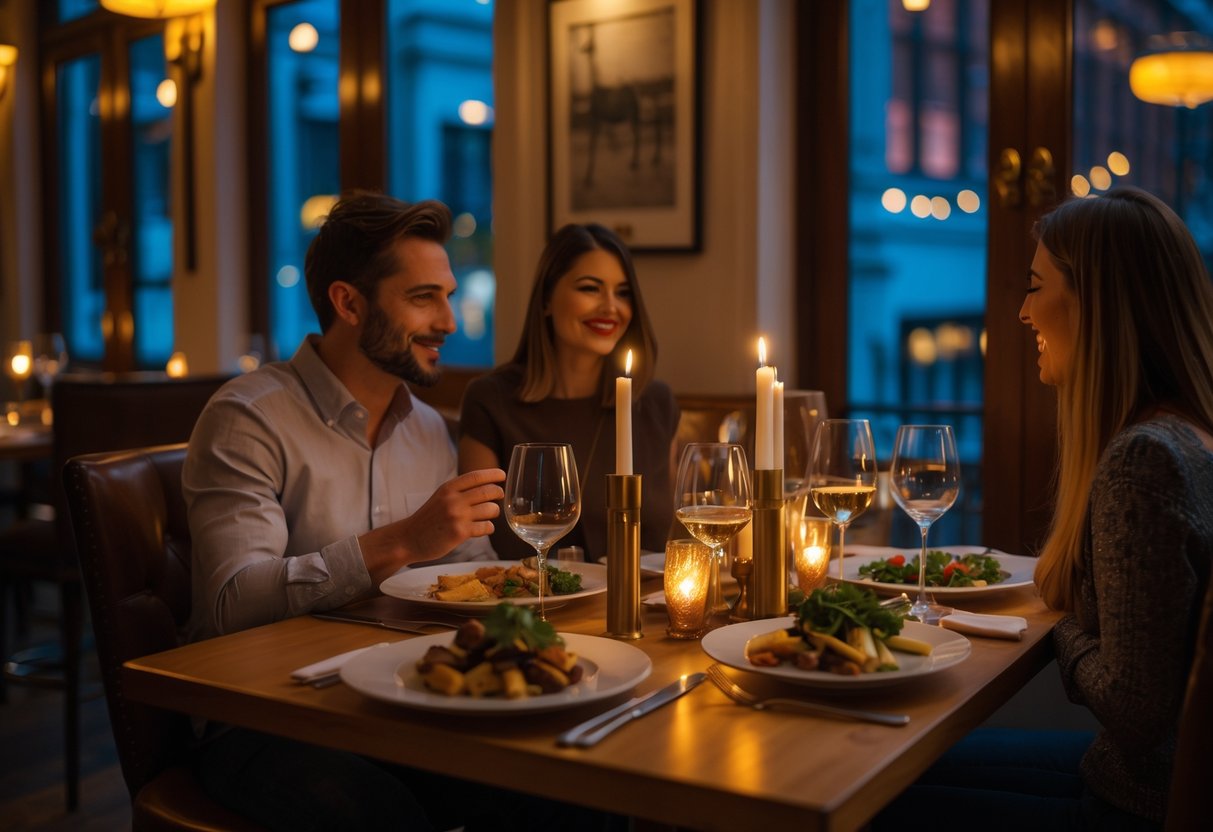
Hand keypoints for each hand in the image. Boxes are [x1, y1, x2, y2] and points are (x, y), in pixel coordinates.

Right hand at [360, 468, 504, 576]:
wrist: (409, 539)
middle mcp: (453, 499)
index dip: (492, 474)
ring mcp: (457, 516)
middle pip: (488, 491)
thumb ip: (459, 491)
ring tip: (489, 514)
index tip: (502, 475)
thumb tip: (487, 485)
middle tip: (499, 495)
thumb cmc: (428, 518)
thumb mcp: (440, 497)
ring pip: (491, 509)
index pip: (476, 476)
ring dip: (494, 512)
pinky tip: (483, 528)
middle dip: (498, 493)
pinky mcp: (460, 533)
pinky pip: (486, 527)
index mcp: (448, 488)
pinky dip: (488, 527)